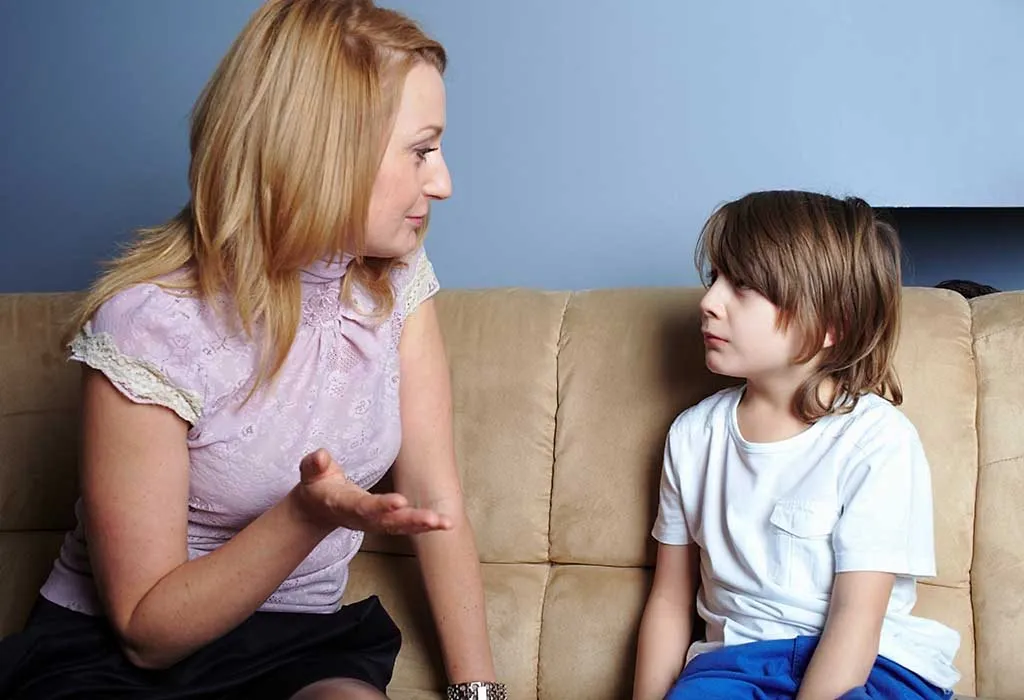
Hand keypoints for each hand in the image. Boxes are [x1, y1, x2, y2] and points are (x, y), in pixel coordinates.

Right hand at [291, 449, 453, 535]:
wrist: (317, 510)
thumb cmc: (318, 486)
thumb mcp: (310, 473)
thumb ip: (314, 465)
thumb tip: (320, 456)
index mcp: (344, 504)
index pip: (364, 506)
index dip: (381, 506)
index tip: (400, 502)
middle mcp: (362, 518)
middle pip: (388, 522)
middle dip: (411, 521)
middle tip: (433, 519)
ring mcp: (374, 523)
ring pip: (400, 527)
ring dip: (423, 526)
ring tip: (446, 523)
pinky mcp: (384, 523)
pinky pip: (406, 527)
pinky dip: (426, 527)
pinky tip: (445, 523)